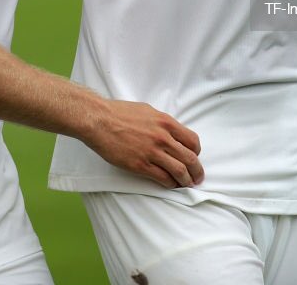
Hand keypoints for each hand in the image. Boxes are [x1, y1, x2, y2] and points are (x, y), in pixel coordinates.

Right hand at [84, 100, 203, 188]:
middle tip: (197, 178)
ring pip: (179, 171)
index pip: (192, 140)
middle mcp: (162, 137)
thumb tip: (170, 132)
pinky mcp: (140, 165)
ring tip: (187, 185)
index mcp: (166, 122)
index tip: (194, 157)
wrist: (99, 120)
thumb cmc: (119, 112)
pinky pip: (162, 178)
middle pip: (189, 158)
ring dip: (186, 180)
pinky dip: (170, 184)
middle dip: (197, 171)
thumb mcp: (147, 111)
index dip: (196, 152)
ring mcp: (152, 152)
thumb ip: (161, 122)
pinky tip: (170, 185)